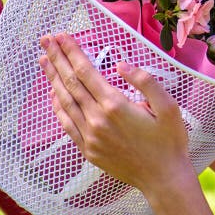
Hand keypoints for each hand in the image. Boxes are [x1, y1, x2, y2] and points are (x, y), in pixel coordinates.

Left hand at [39, 33, 192, 195]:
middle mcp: (97, 120)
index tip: (61, 36)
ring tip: (44, 60)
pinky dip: (57, 106)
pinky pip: (66, 123)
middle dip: (57, 59)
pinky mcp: (88, 150)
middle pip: (71, 83)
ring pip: (64, 102)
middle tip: (45, 40)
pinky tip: (54, 94)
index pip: (86, 72)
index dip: (72, 52)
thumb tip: (120, 65)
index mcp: (116, 105)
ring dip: (53, 79)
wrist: (164, 178)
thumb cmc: (170, 141)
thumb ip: (146, 81)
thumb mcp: (169, 106)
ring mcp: (90, 136)